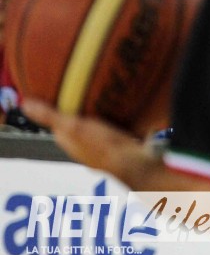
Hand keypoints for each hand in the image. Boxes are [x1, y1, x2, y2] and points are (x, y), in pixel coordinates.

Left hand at [21, 99, 142, 172]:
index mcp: (69, 142)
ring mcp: (103, 149)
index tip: (63, 91)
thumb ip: (51, 116)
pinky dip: (117, 121)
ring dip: (100, 116)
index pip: (57, 124)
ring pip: (97, 129)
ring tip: (106, 97)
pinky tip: (125, 111)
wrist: (137, 164)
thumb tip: (26, 104)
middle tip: (86, 91)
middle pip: (77, 126)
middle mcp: (84, 147)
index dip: (58, 108)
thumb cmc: (105, 146)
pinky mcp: (121, 147)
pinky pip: (116, 131)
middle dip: (81, 111)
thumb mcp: (74, 126)